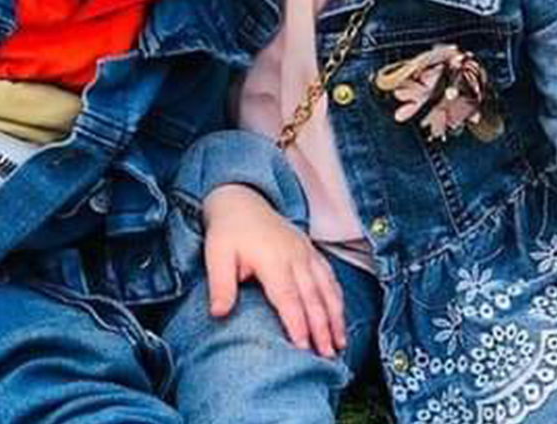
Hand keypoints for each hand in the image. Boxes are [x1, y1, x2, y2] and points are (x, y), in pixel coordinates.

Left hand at [202, 184, 346, 357]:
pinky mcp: (311, 251)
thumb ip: (220, 285)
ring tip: (339, 344)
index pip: (288, 297)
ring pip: (326, 289)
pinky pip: (330, 277)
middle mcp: (294, 256)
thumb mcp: (216, 255)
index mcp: (272, 259)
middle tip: (327, 355)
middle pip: (312, 298)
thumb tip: (218, 313)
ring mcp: (306, 253)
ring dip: (335, 317)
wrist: (241, 201)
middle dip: (322, 329)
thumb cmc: (228, 232)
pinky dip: (337, 299)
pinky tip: (340, 317)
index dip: (297, 323)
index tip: (303, 348)